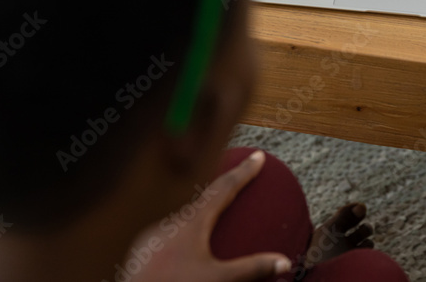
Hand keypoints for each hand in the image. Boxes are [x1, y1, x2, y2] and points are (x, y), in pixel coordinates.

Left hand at [135, 150, 291, 281]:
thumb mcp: (218, 280)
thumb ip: (251, 269)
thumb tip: (284, 262)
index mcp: (192, 221)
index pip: (224, 187)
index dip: (243, 171)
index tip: (257, 156)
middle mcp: (170, 220)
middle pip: (201, 195)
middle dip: (220, 185)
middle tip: (238, 175)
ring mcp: (152, 232)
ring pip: (181, 213)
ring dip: (199, 209)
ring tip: (213, 211)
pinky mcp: (141, 248)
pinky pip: (167, 230)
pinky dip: (182, 230)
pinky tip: (183, 244)